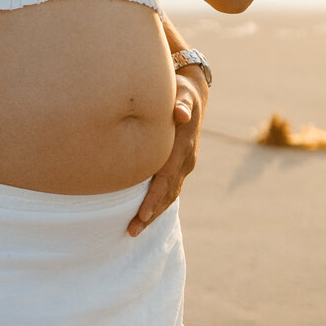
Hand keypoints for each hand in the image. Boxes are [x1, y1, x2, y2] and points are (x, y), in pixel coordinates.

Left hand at [128, 68, 208, 235]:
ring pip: (169, 195)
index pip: (167, 177)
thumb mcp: (182, 95)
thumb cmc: (181, 94)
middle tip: (132, 231)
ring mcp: (184, 165)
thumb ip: (181, 105)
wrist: (194, 96)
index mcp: (184, 147)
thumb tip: (181, 114)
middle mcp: (186, 160)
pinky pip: (169, 189)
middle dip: (151, 213)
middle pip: (168, 193)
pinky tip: (143, 215)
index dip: (155, 197)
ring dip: (153, 213)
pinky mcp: (178, 166)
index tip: (142, 213)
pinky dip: (157, 204)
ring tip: (133, 230)